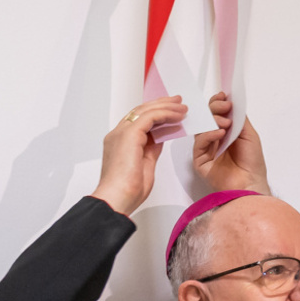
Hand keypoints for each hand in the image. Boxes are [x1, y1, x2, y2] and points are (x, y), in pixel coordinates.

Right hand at [90, 97, 187, 215]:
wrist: (117, 198)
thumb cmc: (128, 190)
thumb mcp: (144, 165)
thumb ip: (150, 149)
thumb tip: (160, 137)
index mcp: (120, 142)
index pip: (138, 120)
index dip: (155, 113)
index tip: (171, 110)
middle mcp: (118, 134)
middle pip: (140, 111)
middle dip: (161, 104)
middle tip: (178, 102)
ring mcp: (121, 133)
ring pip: (145, 111)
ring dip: (166, 107)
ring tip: (182, 107)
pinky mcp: (129, 135)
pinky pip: (150, 117)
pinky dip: (166, 114)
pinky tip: (178, 116)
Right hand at [192, 91, 271, 194]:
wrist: (251, 182)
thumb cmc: (252, 161)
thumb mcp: (249, 134)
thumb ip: (239, 118)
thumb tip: (232, 101)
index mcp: (225, 132)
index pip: (215, 113)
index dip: (217, 102)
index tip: (223, 95)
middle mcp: (213, 139)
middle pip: (206, 117)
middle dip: (214, 108)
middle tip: (225, 106)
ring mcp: (206, 149)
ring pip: (201, 128)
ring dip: (213, 120)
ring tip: (226, 122)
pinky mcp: (200, 160)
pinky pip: (200, 143)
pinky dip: (208, 135)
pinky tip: (220, 133)